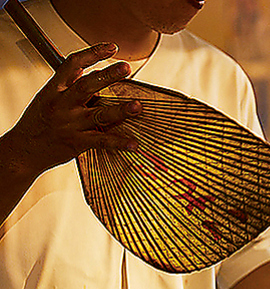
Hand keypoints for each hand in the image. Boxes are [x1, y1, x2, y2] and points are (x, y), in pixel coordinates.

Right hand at [8, 42, 141, 175]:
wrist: (24, 150)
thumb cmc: (37, 123)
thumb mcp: (46, 97)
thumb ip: (67, 84)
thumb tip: (87, 69)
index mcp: (54, 90)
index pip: (73, 64)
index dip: (93, 53)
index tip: (112, 47)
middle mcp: (62, 105)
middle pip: (87, 85)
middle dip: (108, 75)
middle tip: (126, 68)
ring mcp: (70, 124)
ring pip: (98, 114)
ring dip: (119, 110)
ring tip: (136, 106)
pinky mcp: (77, 142)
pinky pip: (101, 141)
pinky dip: (119, 142)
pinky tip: (133, 144)